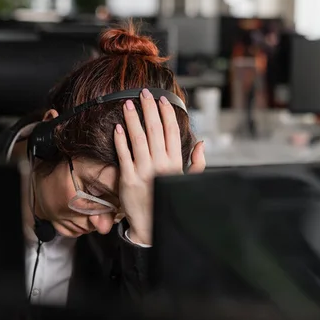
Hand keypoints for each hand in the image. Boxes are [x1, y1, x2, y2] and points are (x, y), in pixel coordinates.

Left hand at [114, 88, 205, 244]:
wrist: (152, 225)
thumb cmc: (168, 200)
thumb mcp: (187, 182)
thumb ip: (197, 163)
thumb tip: (202, 143)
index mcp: (175, 163)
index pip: (171, 131)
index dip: (166, 113)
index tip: (161, 100)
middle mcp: (161, 164)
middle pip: (154, 129)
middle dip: (149, 109)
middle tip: (143, 93)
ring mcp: (144, 171)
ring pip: (138, 138)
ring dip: (133, 119)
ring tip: (128, 104)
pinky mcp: (128, 179)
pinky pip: (124, 155)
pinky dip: (120, 140)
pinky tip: (118, 128)